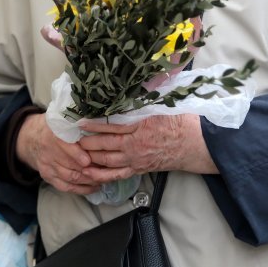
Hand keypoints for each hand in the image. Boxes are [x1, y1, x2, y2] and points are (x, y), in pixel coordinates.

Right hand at [16, 114, 100, 194]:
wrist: (32, 138)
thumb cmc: (55, 128)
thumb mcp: (62, 120)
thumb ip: (77, 124)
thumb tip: (100, 127)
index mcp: (52, 134)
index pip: (63, 145)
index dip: (76, 154)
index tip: (88, 160)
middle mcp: (48, 151)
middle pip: (69, 164)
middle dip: (89, 169)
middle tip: (105, 171)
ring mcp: (47, 166)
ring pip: (69, 177)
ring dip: (88, 180)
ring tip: (104, 179)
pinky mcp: (48, 177)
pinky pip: (65, 187)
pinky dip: (81, 189)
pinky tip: (94, 187)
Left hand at [76, 114, 217, 184]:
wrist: (196, 143)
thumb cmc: (180, 121)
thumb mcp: (161, 106)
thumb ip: (141, 101)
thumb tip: (127, 91)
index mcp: (140, 126)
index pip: (111, 125)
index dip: (93, 124)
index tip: (79, 121)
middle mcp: (135, 144)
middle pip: (105, 145)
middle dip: (86, 143)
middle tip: (71, 140)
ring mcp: (137, 159)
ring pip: (108, 160)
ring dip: (91, 158)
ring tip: (76, 154)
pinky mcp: (140, 168)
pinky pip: (117, 174)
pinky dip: (103, 175)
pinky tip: (91, 174)